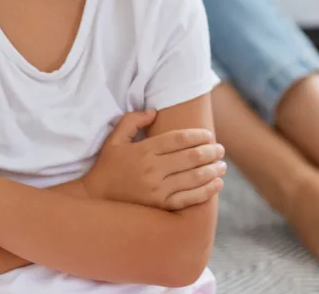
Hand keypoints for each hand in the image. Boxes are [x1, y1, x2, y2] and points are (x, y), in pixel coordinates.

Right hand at [82, 110, 225, 211]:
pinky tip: (216, 184)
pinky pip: (189, 198)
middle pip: (191, 157)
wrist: (95, 197)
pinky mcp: (160, 206)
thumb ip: (133, 120)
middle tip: (220, 149)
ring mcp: (157, 190)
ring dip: (213, 170)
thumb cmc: (108, 165)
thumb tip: (154, 111)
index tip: (209, 134)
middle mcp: (153, 169)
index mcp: (144, 150)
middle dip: (211, 152)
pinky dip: (206, 191)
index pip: (179, 139)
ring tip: (222, 166)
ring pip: (194, 178)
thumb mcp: (115, 138)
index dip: (198, 135)